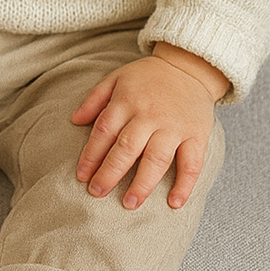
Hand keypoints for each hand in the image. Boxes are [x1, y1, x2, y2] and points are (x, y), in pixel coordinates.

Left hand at [72, 43, 228, 209]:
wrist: (189, 67)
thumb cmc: (147, 77)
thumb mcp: (116, 78)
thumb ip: (94, 100)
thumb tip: (74, 120)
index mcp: (126, 102)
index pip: (104, 132)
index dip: (90, 155)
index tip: (82, 176)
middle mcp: (149, 116)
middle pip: (126, 148)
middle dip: (110, 173)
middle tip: (97, 193)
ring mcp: (174, 126)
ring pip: (157, 159)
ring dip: (143, 183)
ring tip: (129, 203)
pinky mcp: (197, 135)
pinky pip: (192, 163)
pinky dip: (185, 184)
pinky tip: (174, 203)